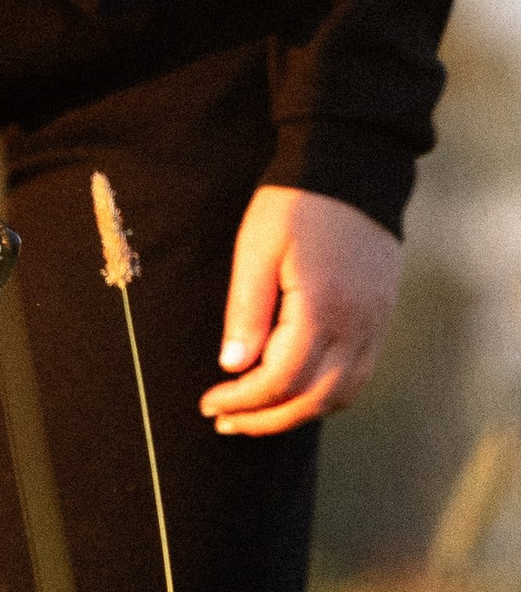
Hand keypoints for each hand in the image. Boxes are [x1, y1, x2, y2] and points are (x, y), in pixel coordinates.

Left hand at [201, 187, 401, 438]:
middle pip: (313, 400)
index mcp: (321, 310)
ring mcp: (375, 326)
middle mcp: (356, 327)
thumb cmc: (297, 205)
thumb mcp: (256, 250)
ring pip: (341, 395)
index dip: (243, 401)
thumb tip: (233, 367)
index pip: (280, 380)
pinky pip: (359, 376)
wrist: (353, 170)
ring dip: (297, 414)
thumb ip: (247, 312)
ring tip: (256, 415)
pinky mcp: (381, 319)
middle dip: (266, 420)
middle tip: (226, 421)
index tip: (210, 403)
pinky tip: (297, 392)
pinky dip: (327, 396)